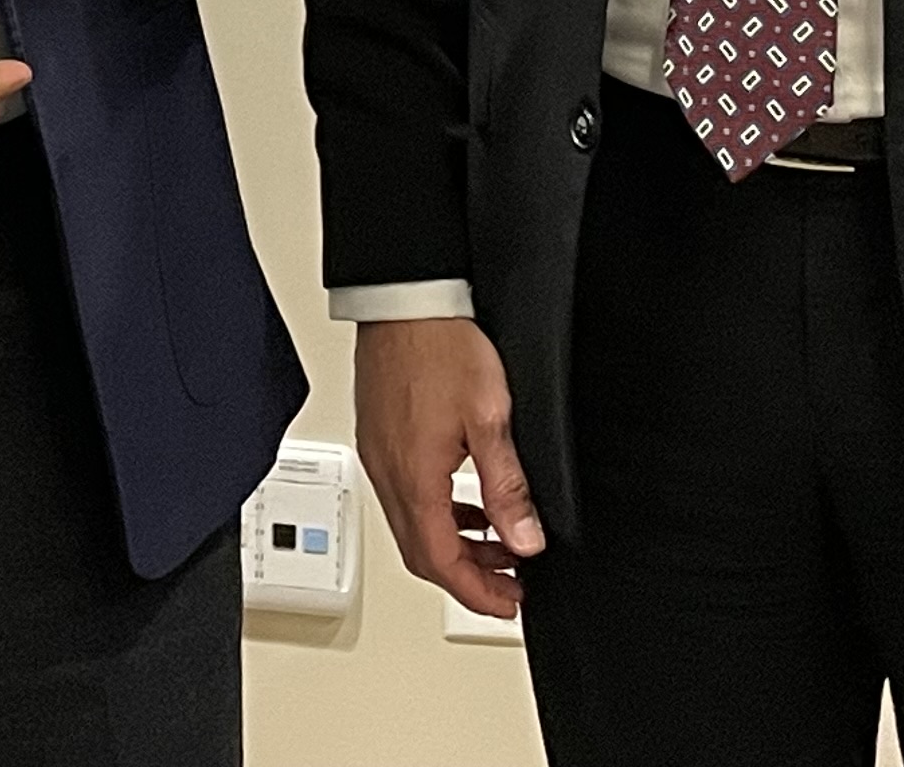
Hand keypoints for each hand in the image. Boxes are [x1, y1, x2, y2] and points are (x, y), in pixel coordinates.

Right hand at [351, 316, 545, 619]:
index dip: (477, 593)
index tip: (508, 605)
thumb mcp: (490, 418)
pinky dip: (436, 514)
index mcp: (414, 478)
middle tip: (508, 585)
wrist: (404, 298)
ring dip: (453, 546)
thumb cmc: (440, 345)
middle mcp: (388, 473)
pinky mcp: (378, 436)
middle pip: (421, 553)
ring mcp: (378, 455)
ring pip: (410, 526)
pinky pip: (403, 495)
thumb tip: (525, 540)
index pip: (441, 562)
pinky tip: (463, 502)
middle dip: (466, 578)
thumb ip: (506, 486)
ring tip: (496, 545)